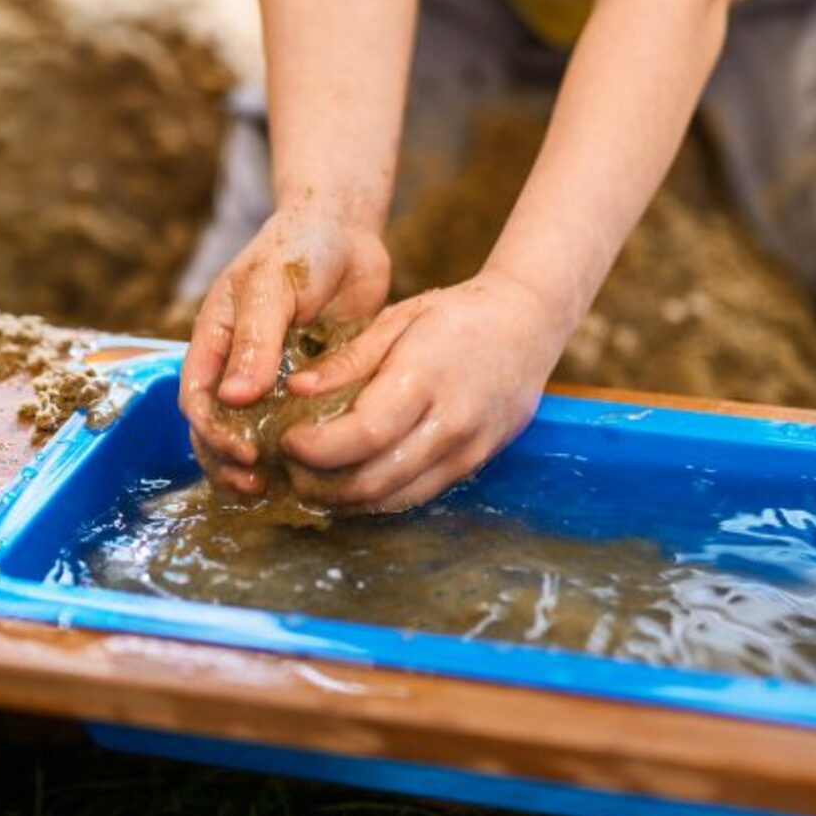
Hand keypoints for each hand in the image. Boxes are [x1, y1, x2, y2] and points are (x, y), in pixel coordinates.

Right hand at [179, 203, 389, 492]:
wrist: (346, 230)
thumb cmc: (300, 246)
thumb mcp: (271, 286)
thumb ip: (254, 339)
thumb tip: (232, 398)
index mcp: (214, 341)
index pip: (198, 399)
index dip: (213, 433)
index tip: (244, 454)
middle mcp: (237, 365)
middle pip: (218, 428)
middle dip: (229, 461)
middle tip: (259, 483)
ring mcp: (272, 377)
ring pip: (254, 433)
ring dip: (260, 464)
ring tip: (280, 488)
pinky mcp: (308, 385)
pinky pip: (297, 426)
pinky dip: (300, 450)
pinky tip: (317, 469)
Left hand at [279, 270, 568, 511]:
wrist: (528, 324)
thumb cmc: (458, 314)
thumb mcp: (398, 318)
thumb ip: (348, 359)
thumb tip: (297, 390)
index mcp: (425, 377)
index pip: (364, 434)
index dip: (317, 448)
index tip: (287, 441)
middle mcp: (450, 422)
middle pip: (376, 478)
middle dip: (323, 483)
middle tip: (291, 469)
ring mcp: (468, 449)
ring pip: (398, 497)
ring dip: (349, 500)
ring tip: (315, 482)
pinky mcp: (476, 464)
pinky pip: (421, 494)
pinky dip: (382, 497)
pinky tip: (355, 484)